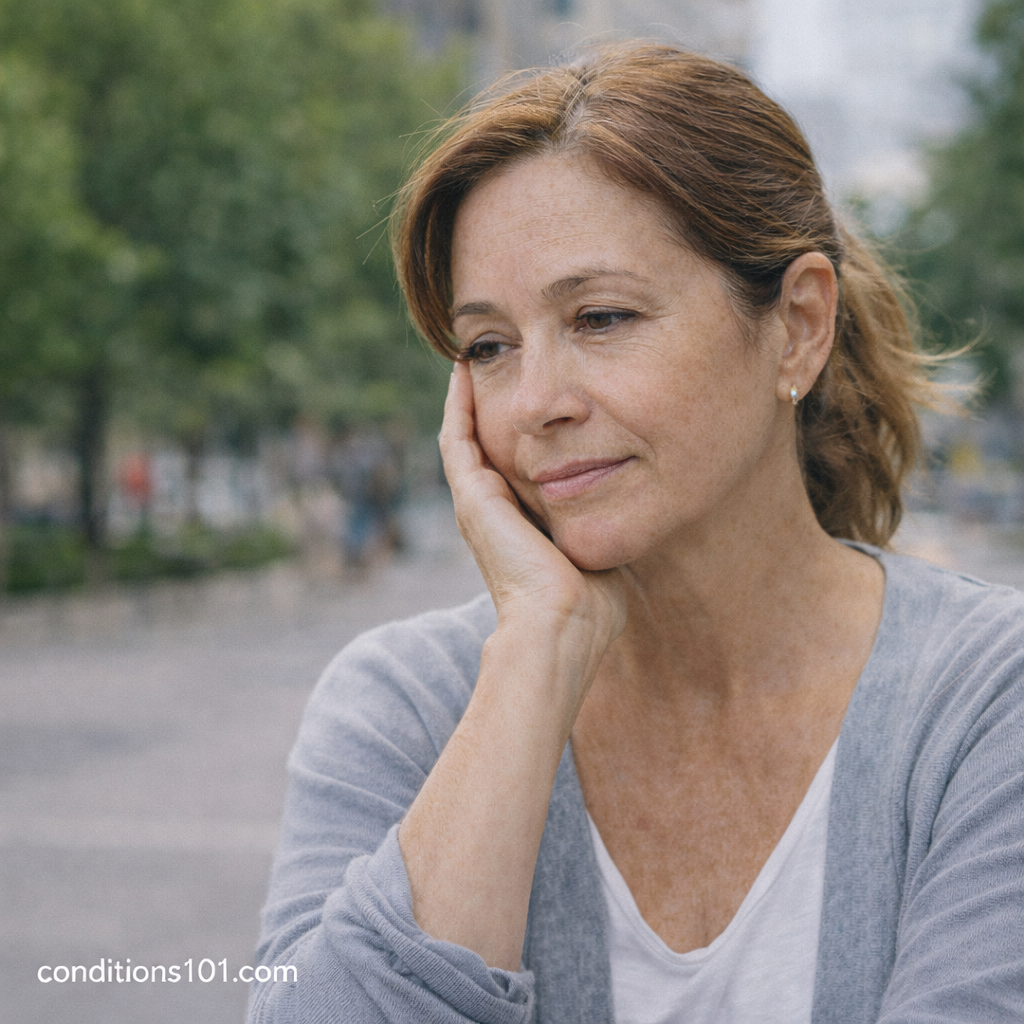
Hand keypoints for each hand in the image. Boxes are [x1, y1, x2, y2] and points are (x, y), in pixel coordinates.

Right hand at [439, 362, 626, 689]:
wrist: (563, 626)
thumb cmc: (591, 602)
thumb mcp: (600, 545)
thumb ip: (608, 520)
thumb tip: (637, 499)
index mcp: (519, 522)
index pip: (512, 462)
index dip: (518, 429)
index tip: (531, 397)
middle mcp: (491, 510)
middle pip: (484, 443)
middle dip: (489, 403)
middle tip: (496, 362)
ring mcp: (477, 502)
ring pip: (464, 435)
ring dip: (467, 397)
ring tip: (472, 355)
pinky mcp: (472, 497)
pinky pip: (457, 437)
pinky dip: (458, 404)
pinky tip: (463, 370)